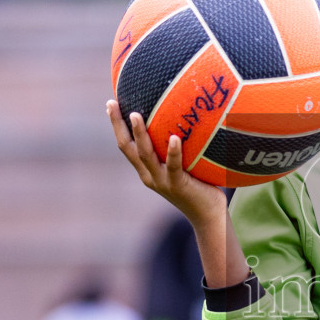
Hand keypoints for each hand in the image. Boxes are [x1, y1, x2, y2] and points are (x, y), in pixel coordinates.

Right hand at [109, 100, 228, 223]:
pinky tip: (175, 138)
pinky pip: (173, 166)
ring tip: (135, 115)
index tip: (111, 103)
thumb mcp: (184, 165)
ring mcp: (162, 181)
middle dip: (117, 125)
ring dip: (139, 134)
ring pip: (145, 155)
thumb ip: (179, 147)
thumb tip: (185, 117)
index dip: (117, 125)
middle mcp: (149, 175)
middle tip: (113, 104)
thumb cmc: (200, 186)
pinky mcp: (177, 185)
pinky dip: (173, 152)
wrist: (208, 216)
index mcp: (146, 170)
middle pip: (127, 147)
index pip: (126, 145)